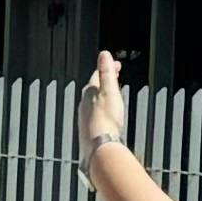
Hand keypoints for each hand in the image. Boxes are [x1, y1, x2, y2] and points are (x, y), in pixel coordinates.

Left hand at [76, 49, 126, 176]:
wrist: (99, 146)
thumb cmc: (106, 120)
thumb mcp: (109, 91)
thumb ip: (106, 72)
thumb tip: (103, 54)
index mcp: (89, 92)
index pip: (97, 75)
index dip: (108, 68)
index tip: (117, 65)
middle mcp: (84, 104)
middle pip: (94, 88)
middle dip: (104, 80)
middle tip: (114, 75)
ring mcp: (85, 117)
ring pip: (93, 101)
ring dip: (102, 95)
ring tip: (111, 93)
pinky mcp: (88, 130)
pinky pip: (94, 114)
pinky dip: (101, 109)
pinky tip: (105, 114)